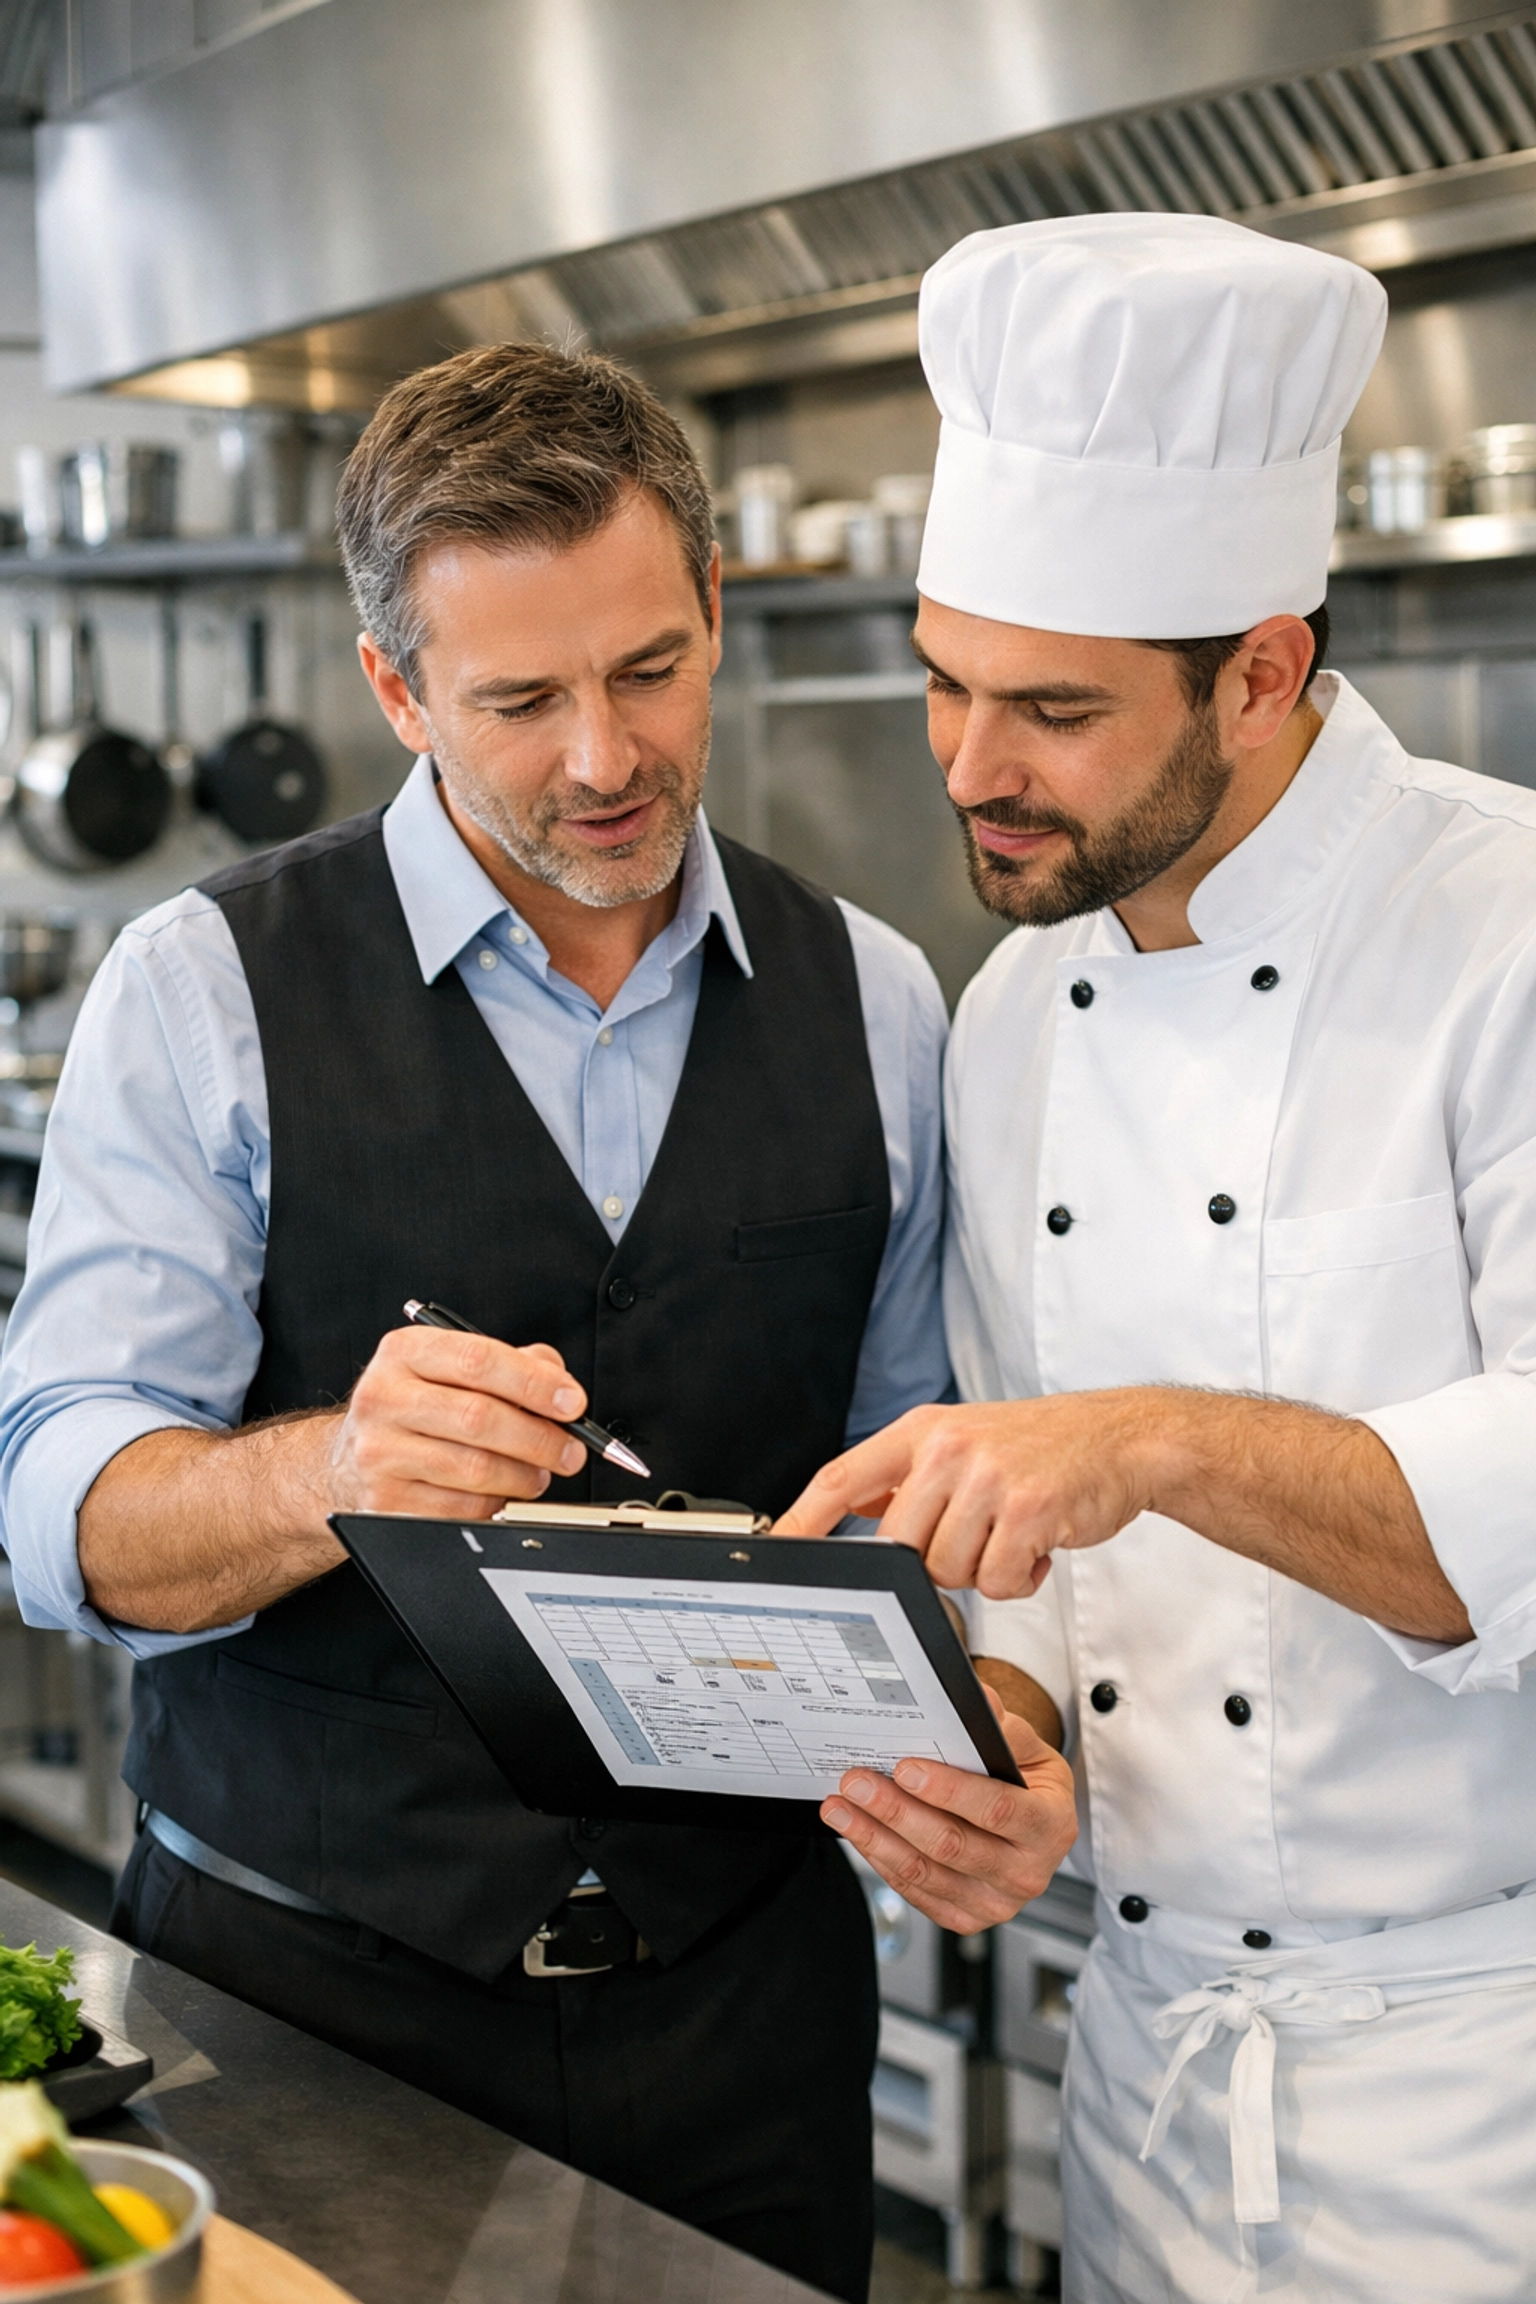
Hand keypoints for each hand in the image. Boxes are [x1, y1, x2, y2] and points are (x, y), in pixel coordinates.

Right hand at [327, 1325, 591, 1518]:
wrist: (349, 1458)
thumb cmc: (416, 1408)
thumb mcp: (451, 1368)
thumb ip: (512, 1364)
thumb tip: (560, 1384)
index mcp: (405, 1353)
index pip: (479, 1361)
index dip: (535, 1384)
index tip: (573, 1403)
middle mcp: (384, 1398)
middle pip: (480, 1418)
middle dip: (540, 1438)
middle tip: (571, 1450)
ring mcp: (380, 1453)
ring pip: (475, 1469)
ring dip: (523, 1476)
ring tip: (537, 1473)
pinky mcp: (385, 1503)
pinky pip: (461, 1508)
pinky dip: (495, 1503)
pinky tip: (500, 1492)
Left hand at [775, 1395, 1155, 1597]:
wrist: (1123, 1439)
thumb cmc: (1044, 1447)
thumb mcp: (965, 1441)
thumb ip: (910, 1475)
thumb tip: (855, 1507)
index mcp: (924, 1431)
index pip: (843, 1478)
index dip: (804, 1519)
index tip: (775, 1549)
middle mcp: (949, 1449)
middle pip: (898, 1546)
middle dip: (933, 1562)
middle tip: (976, 1538)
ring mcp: (988, 1478)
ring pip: (947, 1571)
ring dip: (983, 1570)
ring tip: (1013, 1535)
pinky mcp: (1028, 1511)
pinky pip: (997, 1581)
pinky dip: (1019, 1580)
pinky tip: (1039, 1546)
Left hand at [821, 1691, 1076, 1929]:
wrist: (1034, 1828)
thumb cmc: (1030, 1786)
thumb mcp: (1030, 1751)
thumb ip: (1004, 1728)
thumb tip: (980, 1702)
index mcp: (1051, 1827)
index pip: (997, 1809)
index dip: (949, 1790)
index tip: (905, 1768)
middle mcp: (1027, 1872)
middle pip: (952, 1845)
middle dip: (897, 1810)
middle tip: (858, 1781)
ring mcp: (995, 1902)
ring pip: (924, 1871)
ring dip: (875, 1837)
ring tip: (841, 1806)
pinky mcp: (964, 1916)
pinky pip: (914, 1889)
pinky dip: (880, 1858)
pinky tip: (859, 1831)